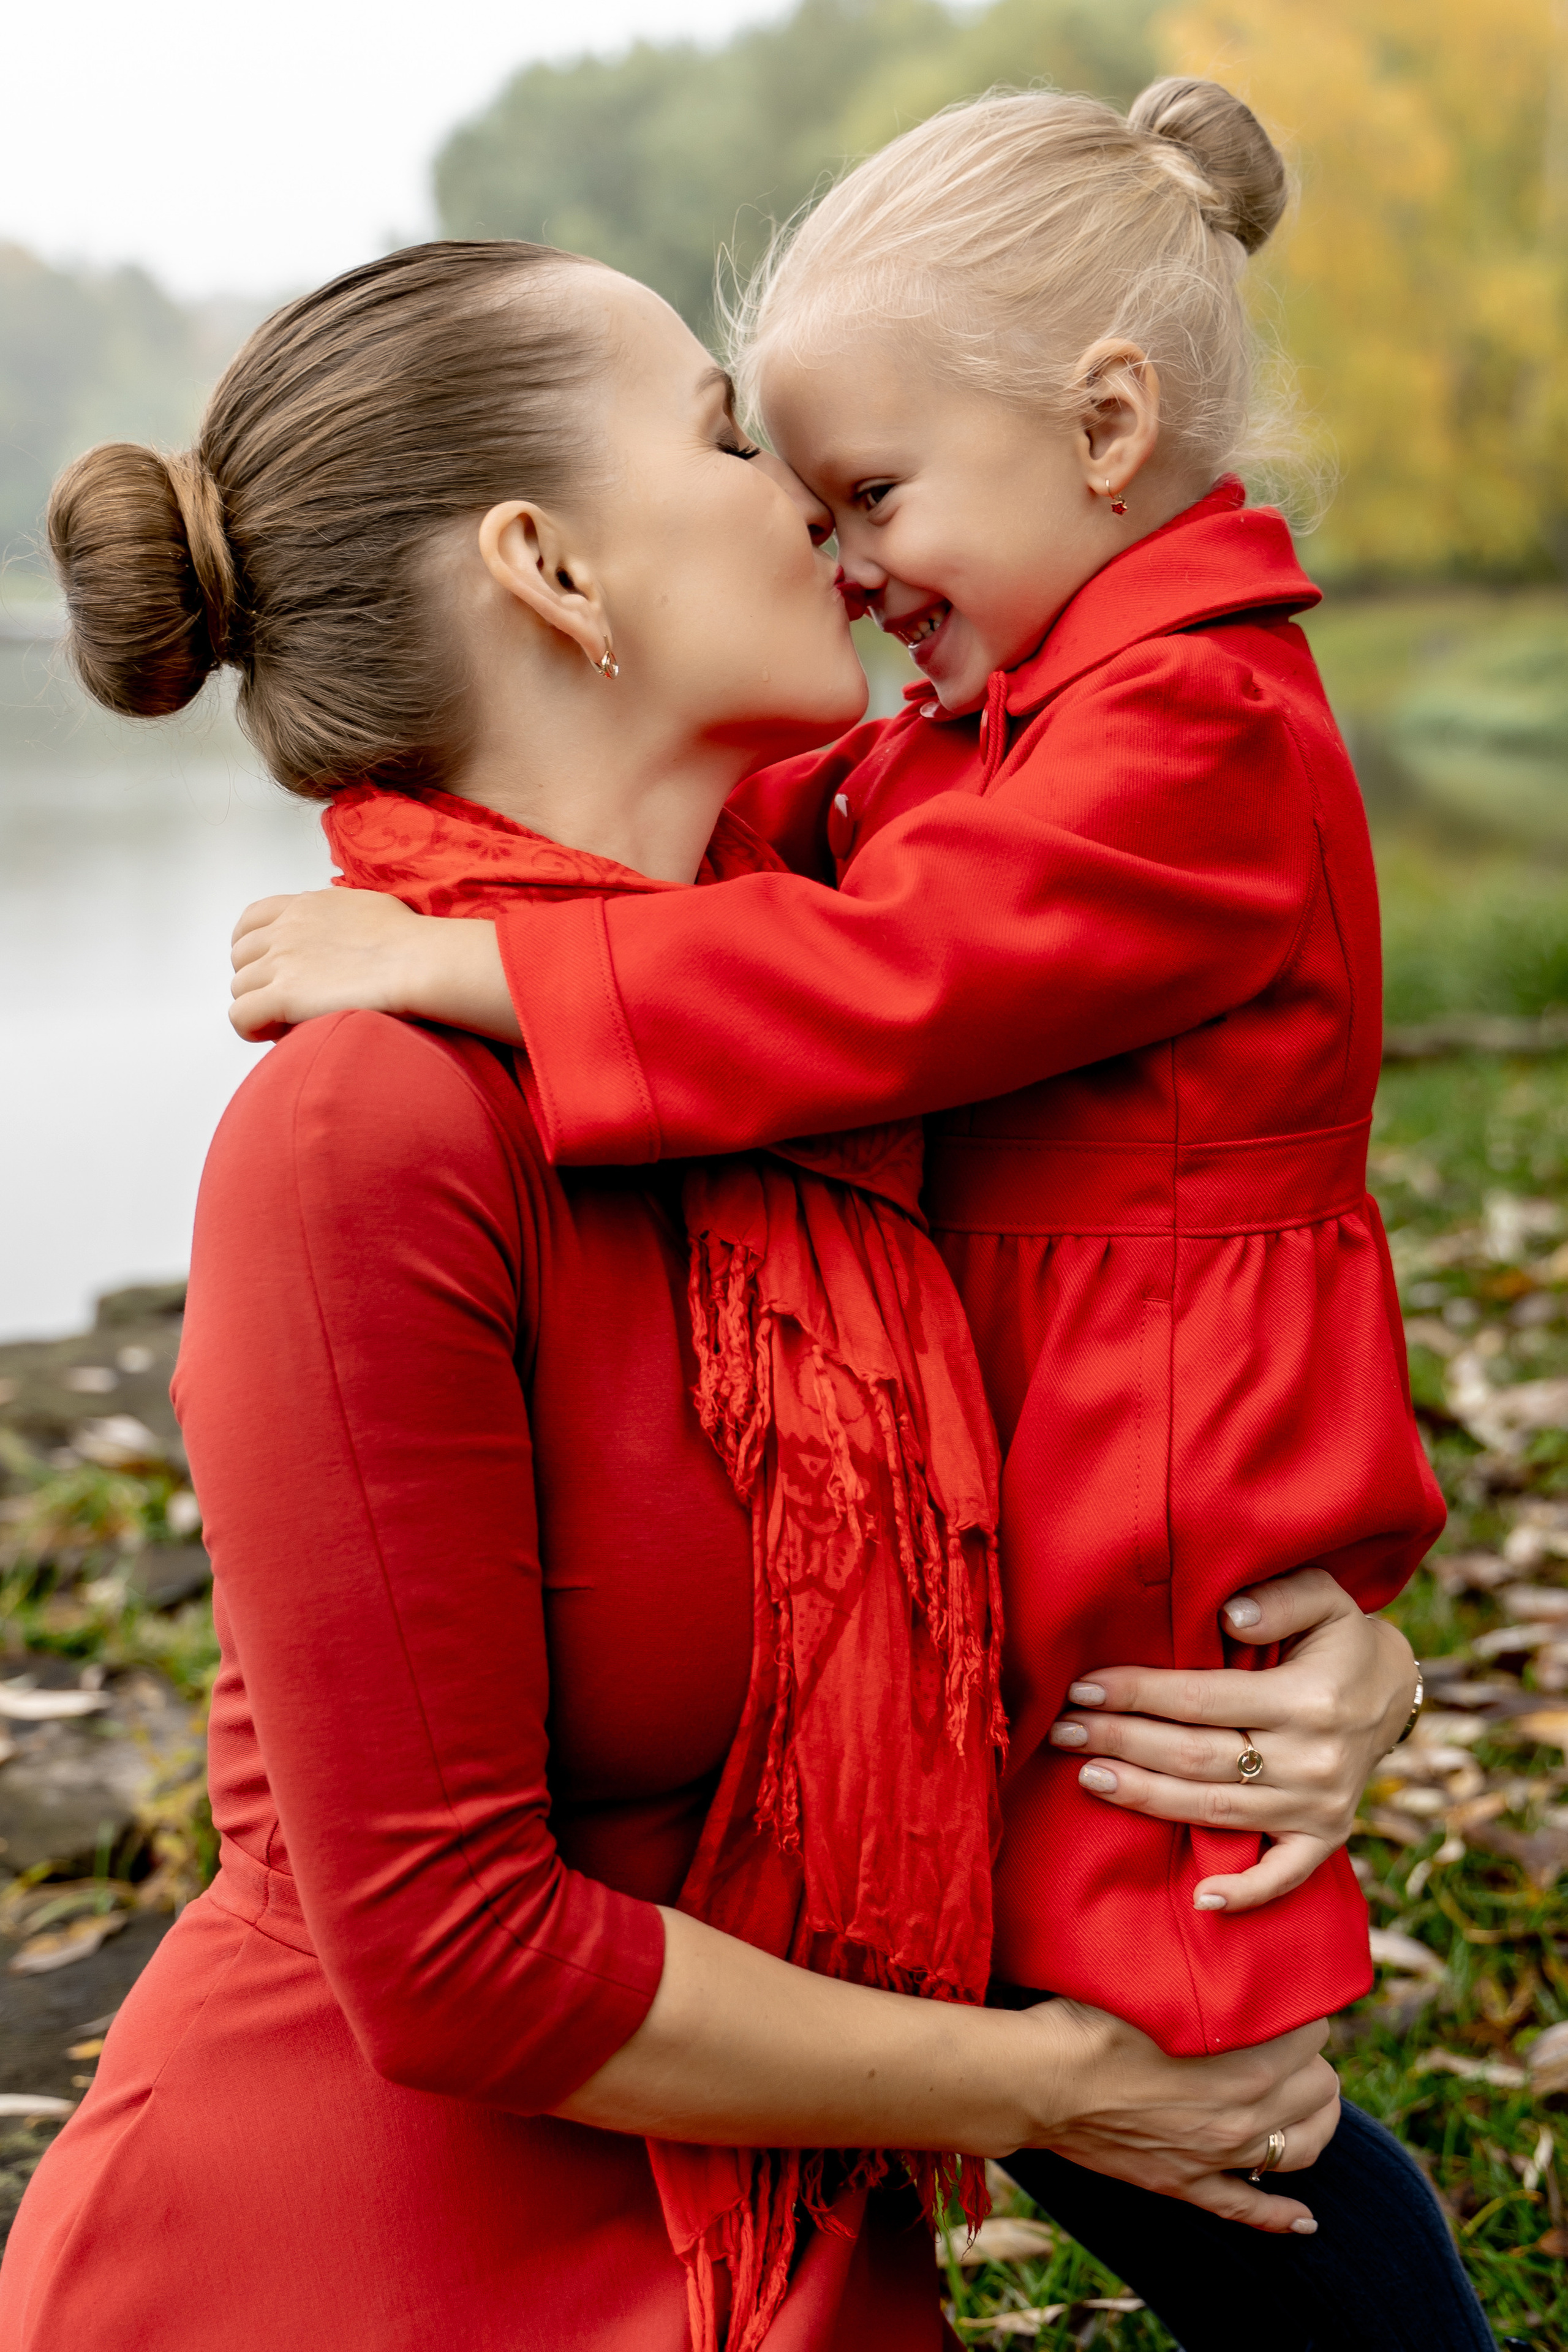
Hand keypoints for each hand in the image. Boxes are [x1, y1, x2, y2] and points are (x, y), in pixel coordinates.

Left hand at [229, 890, 518, 1044]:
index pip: (251, 921)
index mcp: (305, 905)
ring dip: (259, 1007)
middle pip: (241, 957)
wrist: (420, 962)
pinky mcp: (282, 995)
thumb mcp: (367, 909)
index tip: (272, 970)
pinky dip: (252, 1028)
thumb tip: (341, 933)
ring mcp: (281, 961)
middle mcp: (286, 929)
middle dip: (258, 981)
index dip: (255, 949)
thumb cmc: (411, 942)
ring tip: (289, 1023)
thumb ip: (338, 917)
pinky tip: (274, 1035)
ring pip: (240, 988)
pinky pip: (241, 1015)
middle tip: (286, 1003)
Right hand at [1022, 2001, 1339, 2233]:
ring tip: (1309, 2101)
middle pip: (1319, 2090)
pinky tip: (1306, 2218)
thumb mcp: (1156, 1986)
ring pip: (1301, 2149)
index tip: (1286, 1996)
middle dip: (1313, 2061)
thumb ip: (1205, 1981)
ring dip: (1314, 2123)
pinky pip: (1249, 2210)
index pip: (1312, 2037)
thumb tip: (1231, 1953)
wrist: (1035, 2080)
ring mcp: (1214, 2157)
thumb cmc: (1089, 2020)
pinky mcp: (1184, 2183)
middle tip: (1289, 2036)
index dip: (1304, 2011)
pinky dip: (1283, 2216)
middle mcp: (1240, 2119)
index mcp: (1242, 2066)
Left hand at [1047, 1567, 1416, 1913]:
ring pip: (1214, 1809)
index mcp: (1308, 1699)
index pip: (1201, 1701)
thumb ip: (1279, 1598)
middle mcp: (1313, 1760)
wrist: (1393, 1690)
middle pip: (1195, 1757)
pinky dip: (1246, 1892)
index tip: (1083, 1687)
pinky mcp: (1325, 1837)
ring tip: (1087, 1776)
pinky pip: (1284, 1875)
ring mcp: (1320, 1807)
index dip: (1137, 1694)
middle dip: (1121, 1742)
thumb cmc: (1338, 1638)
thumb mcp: (1324, 1597)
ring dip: (1145, 1797)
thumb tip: (1229, 1615)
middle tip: (1063, 1730)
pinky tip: (1200, 1899)